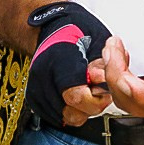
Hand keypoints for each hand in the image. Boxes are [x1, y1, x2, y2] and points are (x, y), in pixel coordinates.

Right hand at [26, 2, 113, 128]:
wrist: (53, 27)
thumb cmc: (76, 29)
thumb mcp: (98, 39)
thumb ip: (104, 63)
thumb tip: (109, 80)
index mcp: (60, 59)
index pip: (77, 96)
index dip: (96, 98)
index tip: (104, 90)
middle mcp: (43, 75)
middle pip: (71, 112)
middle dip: (90, 105)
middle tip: (97, 90)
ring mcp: (36, 87)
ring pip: (66, 117)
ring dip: (80, 109)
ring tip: (85, 89)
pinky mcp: (34, 97)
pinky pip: (57, 116)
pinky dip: (69, 108)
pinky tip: (74, 92)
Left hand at [102, 0, 143, 120]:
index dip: (140, 92)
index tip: (121, 70)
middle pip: (143, 106)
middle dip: (119, 79)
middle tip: (113, 50)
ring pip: (131, 104)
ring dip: (113, 79)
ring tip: (112, 50)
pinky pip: (130, 99)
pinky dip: (116, 82)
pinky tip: (116, 60)